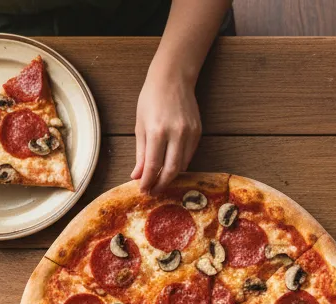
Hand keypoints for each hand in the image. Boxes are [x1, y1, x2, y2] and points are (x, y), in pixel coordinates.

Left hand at [132, 68, 201, 191]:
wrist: (172, 79)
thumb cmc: (151, 99)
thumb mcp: (140, 125)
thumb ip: (140, 153)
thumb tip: (137, 176)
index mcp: (157, 131)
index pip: (153, 166)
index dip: (148, 182)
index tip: (143, 191)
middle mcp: (176, 133)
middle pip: (171, 170)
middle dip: (162, 184)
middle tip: (153, 192)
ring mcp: (189, 133)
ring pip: (182, 165)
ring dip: (171, 176)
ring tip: (160, 180)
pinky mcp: (198, 132)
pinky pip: (189, 155)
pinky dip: (180, 164)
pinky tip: (171, 165)